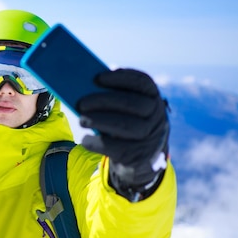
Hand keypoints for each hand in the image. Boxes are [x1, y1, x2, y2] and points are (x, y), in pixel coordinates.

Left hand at [78, 69, 168, 200]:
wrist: (138, 160)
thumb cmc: (125, 125)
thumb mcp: (127, 111)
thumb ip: (113, 98)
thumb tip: (85, 88)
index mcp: (153, 99)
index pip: (142, 82)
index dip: (120, 78)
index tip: (97, 78)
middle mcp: (157, 118)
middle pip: (132, 104)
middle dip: (103, 101)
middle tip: (81, 103)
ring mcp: (150, 139)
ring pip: (126, 126)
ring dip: (100, 121)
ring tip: (81, 120)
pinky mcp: (138, 157)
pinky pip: (117, 148)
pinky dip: (97, 143)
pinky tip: (85, 139)